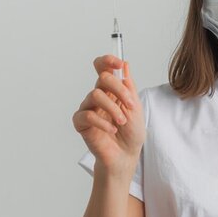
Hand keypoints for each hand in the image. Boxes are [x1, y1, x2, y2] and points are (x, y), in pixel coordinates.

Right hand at [72, 54, 145, 176]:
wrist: (126, 155)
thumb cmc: (131, 133)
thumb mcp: (136, 108)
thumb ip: (129, 87)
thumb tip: (125, 65)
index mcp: (112, 90)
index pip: (103, 68)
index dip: (108, 61)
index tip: (119, 64)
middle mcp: (99, 97)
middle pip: (102, 78)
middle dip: (119, 89)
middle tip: (130, 105)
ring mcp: (89, 109)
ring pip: (95, 95)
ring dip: (113, 109)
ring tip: (122, 122)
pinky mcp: (81, 123)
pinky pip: (87, 115)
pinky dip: (102, 122)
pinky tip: (111, 130)